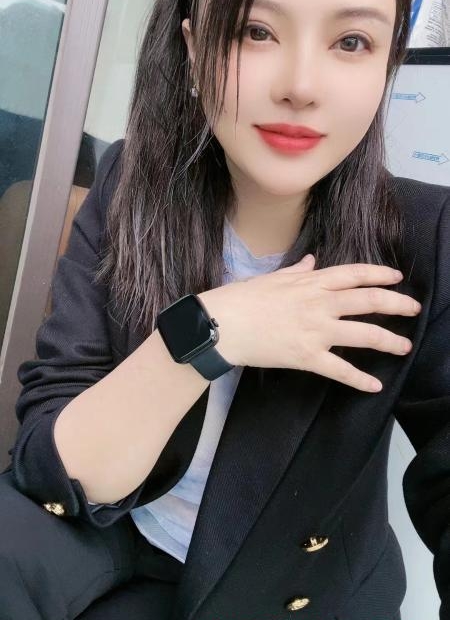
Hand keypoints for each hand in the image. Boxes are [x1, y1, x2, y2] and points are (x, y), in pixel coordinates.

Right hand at [198, 255, 420, 392]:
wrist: (221, 324)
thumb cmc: (243, 298)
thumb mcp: (273, 277)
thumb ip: (298, 270)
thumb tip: (312, 261)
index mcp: (311, 282)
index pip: (354, 274)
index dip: (380, 274)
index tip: (397, 278)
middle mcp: (320, 304)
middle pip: (369, 301)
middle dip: (397, 304)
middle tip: (413, 309)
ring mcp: (316, 330)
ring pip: (364, 335)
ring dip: (389, 341)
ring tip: (404, 347)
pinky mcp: (307, 356)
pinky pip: (340, 370)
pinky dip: (359, 379)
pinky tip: (374, 385)